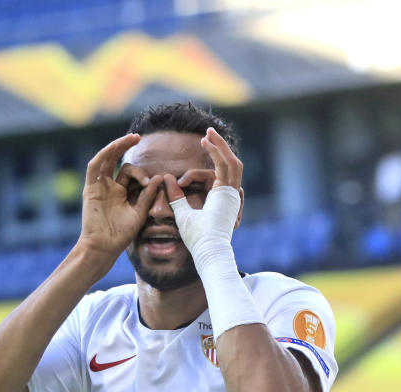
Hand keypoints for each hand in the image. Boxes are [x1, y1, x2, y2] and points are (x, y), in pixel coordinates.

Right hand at [79, 134, 163, 258]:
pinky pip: (95, 167)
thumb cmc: (122, 234)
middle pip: (116, 160)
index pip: (130, 173)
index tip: (150, 182)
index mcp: (121, 192)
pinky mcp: (90, 188)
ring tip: (130, 138)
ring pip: (106, 159)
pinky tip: (115, 146)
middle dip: (126, 146)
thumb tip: (159, 177)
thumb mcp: (140, 212)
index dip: (142, 174)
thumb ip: (148, 195)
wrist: (105, 246)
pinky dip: (104, 154)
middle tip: (138, 137)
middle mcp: (109, 186)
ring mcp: (99, 186)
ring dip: (116, 146)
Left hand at [165, 128, 243, 265]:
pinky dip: (217, 153)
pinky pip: (226, 166)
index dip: (196, 174)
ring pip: (231, 162)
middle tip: (207, 133)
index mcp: (222, 200)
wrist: (208, 249)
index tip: (179, 180)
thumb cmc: (197, 238)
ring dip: (219, 146)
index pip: (214, 177)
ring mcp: (233, 193)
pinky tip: (207, 142)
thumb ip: (176, 196)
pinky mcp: (230, 192)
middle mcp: (230, 195)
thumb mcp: (182, 213)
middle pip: (229, 164)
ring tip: (207, 133)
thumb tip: (167, 179)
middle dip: (219, 147)